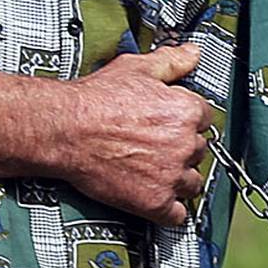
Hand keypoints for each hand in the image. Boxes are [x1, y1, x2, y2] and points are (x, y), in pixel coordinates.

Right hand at [59, 45, 215, 227]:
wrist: (62, 129)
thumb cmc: (95, 99)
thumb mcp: (135, 69)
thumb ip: (171, 62)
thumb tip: (193, 53)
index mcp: (187, 111)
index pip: (205, 119)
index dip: (187, 121)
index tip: (170, 124)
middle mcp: (185, 144)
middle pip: (199, 151)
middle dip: (181, 149)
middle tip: (155, 147)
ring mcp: (171, 175)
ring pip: (192, 183)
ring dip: (179, 180)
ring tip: (154, 172)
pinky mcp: (155, 201)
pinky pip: (177, 214)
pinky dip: (168, 210)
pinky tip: (155, 199)